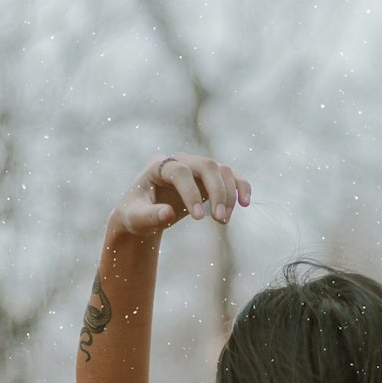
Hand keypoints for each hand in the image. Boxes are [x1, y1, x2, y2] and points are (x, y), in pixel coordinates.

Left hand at [111, 153, 251, 235]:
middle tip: (220, 219)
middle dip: (217, 192)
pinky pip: (230, 176)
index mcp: (159, 166)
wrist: (143, 212)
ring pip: (222, 170)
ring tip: (223, 220)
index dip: (191, 192)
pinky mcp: (209, 178)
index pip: (181, 171)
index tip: (198, 218)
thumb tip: (168, 214)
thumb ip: (149, 216)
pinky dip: (241, 187)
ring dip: (229, 194)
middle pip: (207, 165)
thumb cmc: (136, 214)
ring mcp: (196, 168)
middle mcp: (180, 161)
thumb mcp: (136, 218)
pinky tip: (245, 204)